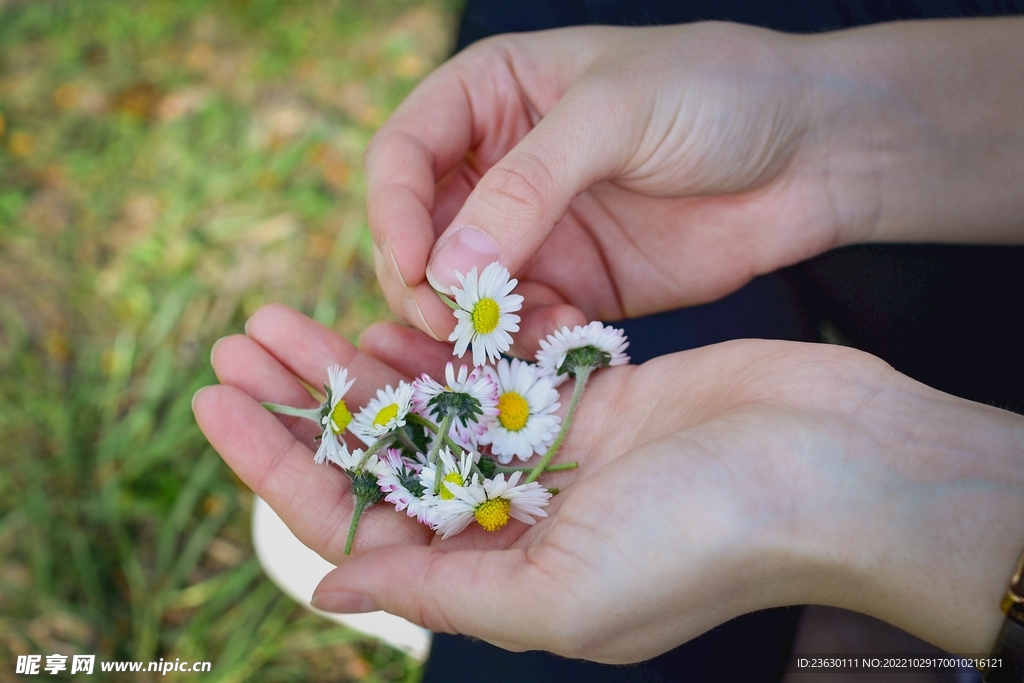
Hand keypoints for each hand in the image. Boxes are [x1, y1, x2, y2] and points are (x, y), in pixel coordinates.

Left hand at [194, 304, 1023, 661]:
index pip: (355, 522)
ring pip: (421, 404)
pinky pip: (485, 366)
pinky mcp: (582, 396)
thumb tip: (327, 588)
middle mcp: (511, 518)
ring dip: (352, 363)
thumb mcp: (561, 590)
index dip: (277, 464)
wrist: (827, 464)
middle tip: (233, 344)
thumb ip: (444, 587)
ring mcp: (545, 453)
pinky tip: (378, 312)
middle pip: (376, 455)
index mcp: (496, 575)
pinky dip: (433, 342)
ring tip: (280, 317)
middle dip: (300, 402)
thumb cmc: (705, 539)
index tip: (217, 405)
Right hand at [367, 20, 1023, 354]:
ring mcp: (537, 232)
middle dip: (427, 281)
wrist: (814, 151)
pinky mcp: (577, 285)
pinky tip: (566, 336)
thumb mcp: (616, 112)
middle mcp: (500, 167)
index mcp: (491, 95)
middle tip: (453, 321)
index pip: (402, 153)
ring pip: (465, 291)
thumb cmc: (716, 93)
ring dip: (476, 322)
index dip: (391, 210)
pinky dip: (528, 341)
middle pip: (420, 234)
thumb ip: (528, 184)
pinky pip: (524, 324)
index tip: (412, 265)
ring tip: (519, 335)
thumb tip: (447, 265)